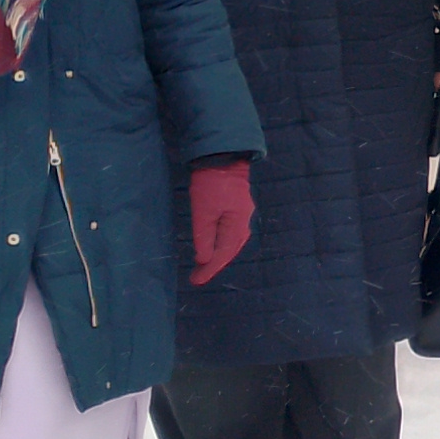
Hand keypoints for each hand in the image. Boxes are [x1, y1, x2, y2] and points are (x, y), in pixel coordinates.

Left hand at [187, 159, 253, 287]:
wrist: (222, 157)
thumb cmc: (210, 185)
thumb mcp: (203, 212)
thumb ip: (204, 238)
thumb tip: (204, 260)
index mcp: (237, 224)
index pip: (223, 253)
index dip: (210, 269)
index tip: (196, 281)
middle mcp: (243, 221)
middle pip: (231, 249)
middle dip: (215, 264)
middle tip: (199, 276)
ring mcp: (242, 213)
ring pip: (233, 241)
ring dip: (220, 254)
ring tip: (206, 264)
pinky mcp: (237, 206)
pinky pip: (232, 231)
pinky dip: (223, 242)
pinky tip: (215, 243)